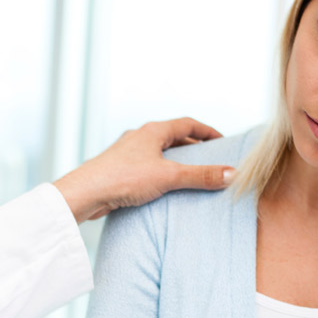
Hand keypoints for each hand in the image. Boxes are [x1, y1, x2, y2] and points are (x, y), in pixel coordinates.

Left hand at [53, 118, 234, 223]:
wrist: (85, 194)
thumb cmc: (122, 179)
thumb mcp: (168, 177)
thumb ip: (200, 176)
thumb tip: (231, 174)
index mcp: (152, 131)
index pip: (187, 123)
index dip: (208, 131)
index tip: (222, 141)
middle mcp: (139, 138)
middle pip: (173, 137)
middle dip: (194, 147)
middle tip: (211, 159)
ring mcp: (128, 153)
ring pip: (159, 152)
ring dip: (177, 160)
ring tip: (192, 174)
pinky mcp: (120, 170)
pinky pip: (148, 167)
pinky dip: (162, 173)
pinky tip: (165, 188)